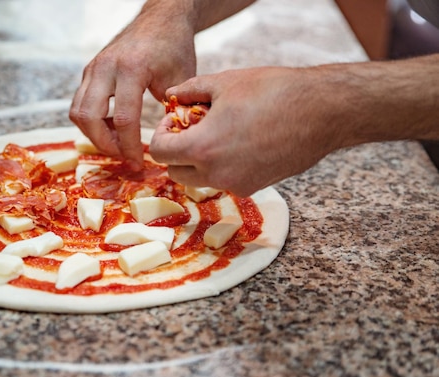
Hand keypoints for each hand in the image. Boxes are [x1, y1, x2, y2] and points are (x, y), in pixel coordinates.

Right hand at [69, 8, 196, 169]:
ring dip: (95, 135)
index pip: (124, 119)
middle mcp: (106, 67)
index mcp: (132, 68)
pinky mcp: (89, 72)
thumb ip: (171, 110)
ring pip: (78, 113)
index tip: (138, 162)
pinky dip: (92, 123)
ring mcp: (93, 69)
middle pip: (89, 118)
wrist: (161, 18)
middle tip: (124, 157)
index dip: (130, 147)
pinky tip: (113, 128)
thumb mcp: (180, 79)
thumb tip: (164, 143)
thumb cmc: (174, 47)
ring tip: (118, 144)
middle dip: (105, 145)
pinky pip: (79, 104)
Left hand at [150, 66, 343, 195]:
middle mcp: (216, 174)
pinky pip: (225, 180)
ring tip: (217, 132)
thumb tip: (171, 95)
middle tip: (191, 128)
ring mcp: (236, 184)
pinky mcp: (254, 187)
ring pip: (200, 179)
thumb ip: (189, 90)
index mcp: (202, 148)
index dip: (161, 133)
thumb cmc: (274, 92)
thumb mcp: (224, 82)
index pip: (160, 152)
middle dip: (177, 151)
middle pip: (176, 172)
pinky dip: (221, 165)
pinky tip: (239, 142)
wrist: (322, 111)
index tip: (173, 121)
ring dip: (198, 160)